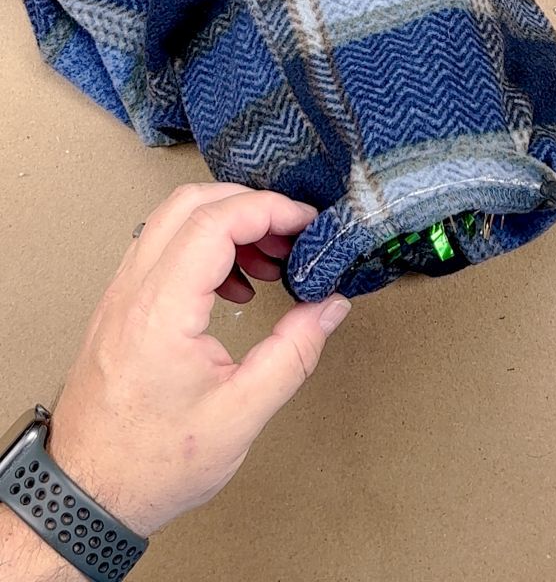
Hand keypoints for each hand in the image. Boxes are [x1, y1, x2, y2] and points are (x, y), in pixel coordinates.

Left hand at [0, 184, 349, 579]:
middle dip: (250, 206)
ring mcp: (122, 294)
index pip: (215, 222)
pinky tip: (235, 287)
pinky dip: (206, 248)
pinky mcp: (122, 305)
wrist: (87, 491)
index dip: (269, 210)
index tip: (305, 223)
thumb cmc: (154, 461)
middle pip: (191, 203)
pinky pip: (164, 248)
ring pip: (173, 219)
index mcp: (162, 311)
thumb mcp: (242, 413)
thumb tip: (330, 306)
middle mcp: (134, 290)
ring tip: (269, 261)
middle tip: (290, 233)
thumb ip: (295, 352)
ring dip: (227, 224)